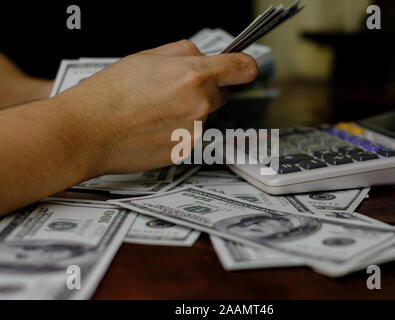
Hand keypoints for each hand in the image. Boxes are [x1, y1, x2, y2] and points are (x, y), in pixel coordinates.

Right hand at [54, 40, 257, 174]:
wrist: (89, 131)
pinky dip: (178, 131)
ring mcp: (194, 132)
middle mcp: (200, 105)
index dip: (244, 66)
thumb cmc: (110, 94)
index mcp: (194, 76)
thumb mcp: (147, 57)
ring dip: (188, 112)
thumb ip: (183, 52)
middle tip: (174, 90)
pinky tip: (153, 127)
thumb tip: (202, 55)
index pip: (242, 68)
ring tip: (154, 111)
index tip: (244, 68)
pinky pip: (190, 136)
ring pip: (203, 117)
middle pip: (221, 95)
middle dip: (205, 90)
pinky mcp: (185, 151)